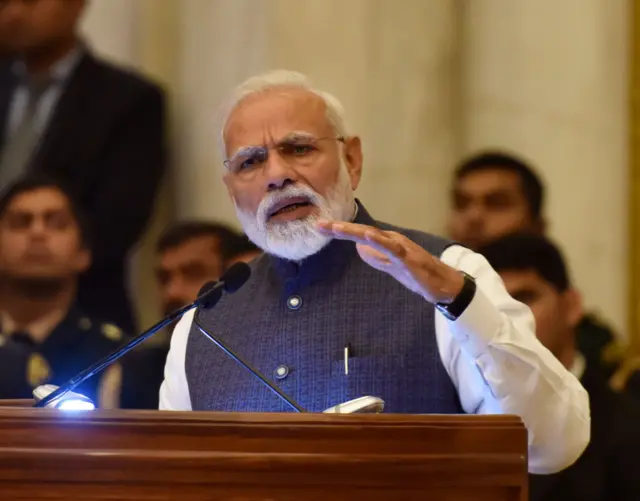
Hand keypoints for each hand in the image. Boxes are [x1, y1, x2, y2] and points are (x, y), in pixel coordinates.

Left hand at [316, 220, 464, 304]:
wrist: (443, 285)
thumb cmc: (418, 274)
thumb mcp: (392, 266)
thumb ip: (376, 257)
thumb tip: (358, 248)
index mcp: (387, 242)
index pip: (359, 235)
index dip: (340, 231)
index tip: (320, 227)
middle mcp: (392, 239)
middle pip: (362, 232)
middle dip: (340, 228)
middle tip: (320, 225)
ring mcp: (401, 247)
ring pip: (374, 236)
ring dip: (353, 232)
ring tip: (335, 228)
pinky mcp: (409, 258)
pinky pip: (392, 248)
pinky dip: (379, 241)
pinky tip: (366, 236)